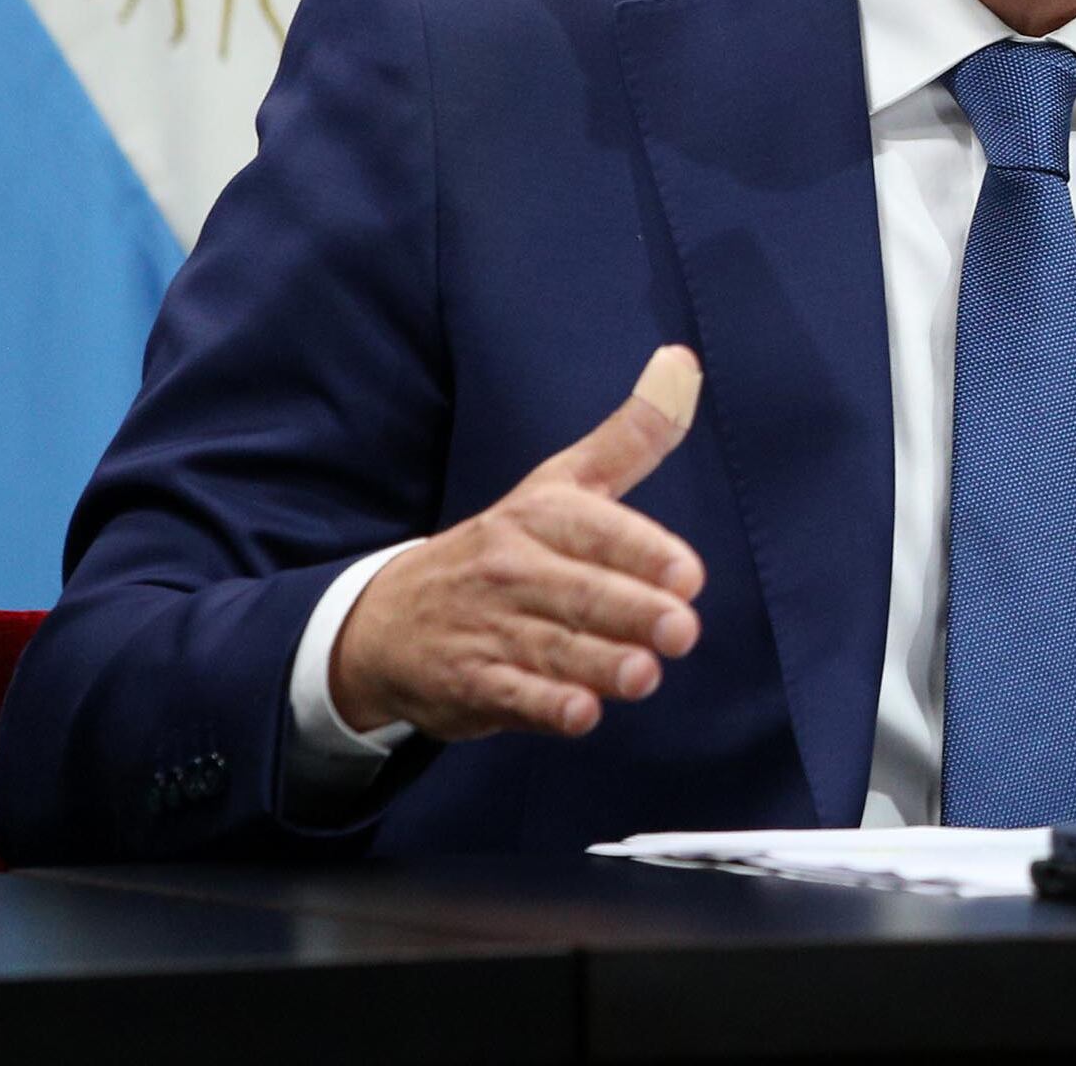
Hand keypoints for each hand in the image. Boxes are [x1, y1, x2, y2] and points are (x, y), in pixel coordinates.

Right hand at [330, 347, 708, 741]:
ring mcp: (488, 627)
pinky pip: (510, 695)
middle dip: (632, 612)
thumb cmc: (503, 548)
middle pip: (580, 593)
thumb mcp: (561, 484)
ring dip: (599, 663)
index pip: (597, 531)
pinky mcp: (469, 682)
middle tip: (681, 630)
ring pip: (552, 647)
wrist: (387, 618)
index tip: (688, 575)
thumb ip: (631, 436)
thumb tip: (683, 361)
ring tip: (644, 674)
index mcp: (540, 516)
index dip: (643, 552)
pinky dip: (544, 706)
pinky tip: (580, 714)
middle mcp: (513, 568)